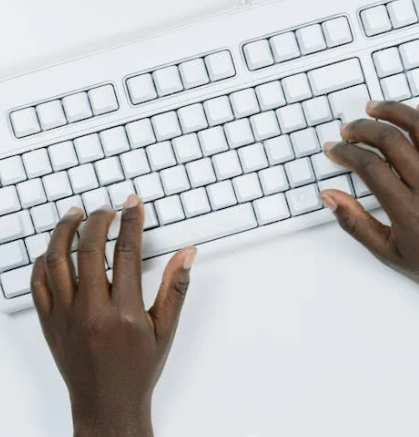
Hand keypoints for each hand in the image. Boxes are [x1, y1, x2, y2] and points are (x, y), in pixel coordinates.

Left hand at [31, 195, 196, 436]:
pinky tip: (54, 248)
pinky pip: (38, 284)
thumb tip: (187, 253)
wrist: (106, 406)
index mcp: (124, 312)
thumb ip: (175, 287)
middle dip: (98, 220)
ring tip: (75, 214)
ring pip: (57, 261)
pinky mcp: (49, 324)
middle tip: (106, 208)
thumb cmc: (138, 369)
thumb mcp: (165, 329)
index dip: (130, 221)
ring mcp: (66, 317)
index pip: (126, 252)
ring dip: (64, 231)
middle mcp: (92, 312)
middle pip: (88, 250)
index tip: (133, 204)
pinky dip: (43, 261)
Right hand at [320, 101, 418, 291]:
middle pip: (391, 139)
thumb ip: (355, 223)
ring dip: (393, 111)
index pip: (369, 166)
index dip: (346, 152)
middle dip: (362, 129)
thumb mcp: (390, 252)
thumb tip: (329, 197)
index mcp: (409, 209)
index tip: (334, 150)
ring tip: (374, 108)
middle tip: (349, 130)